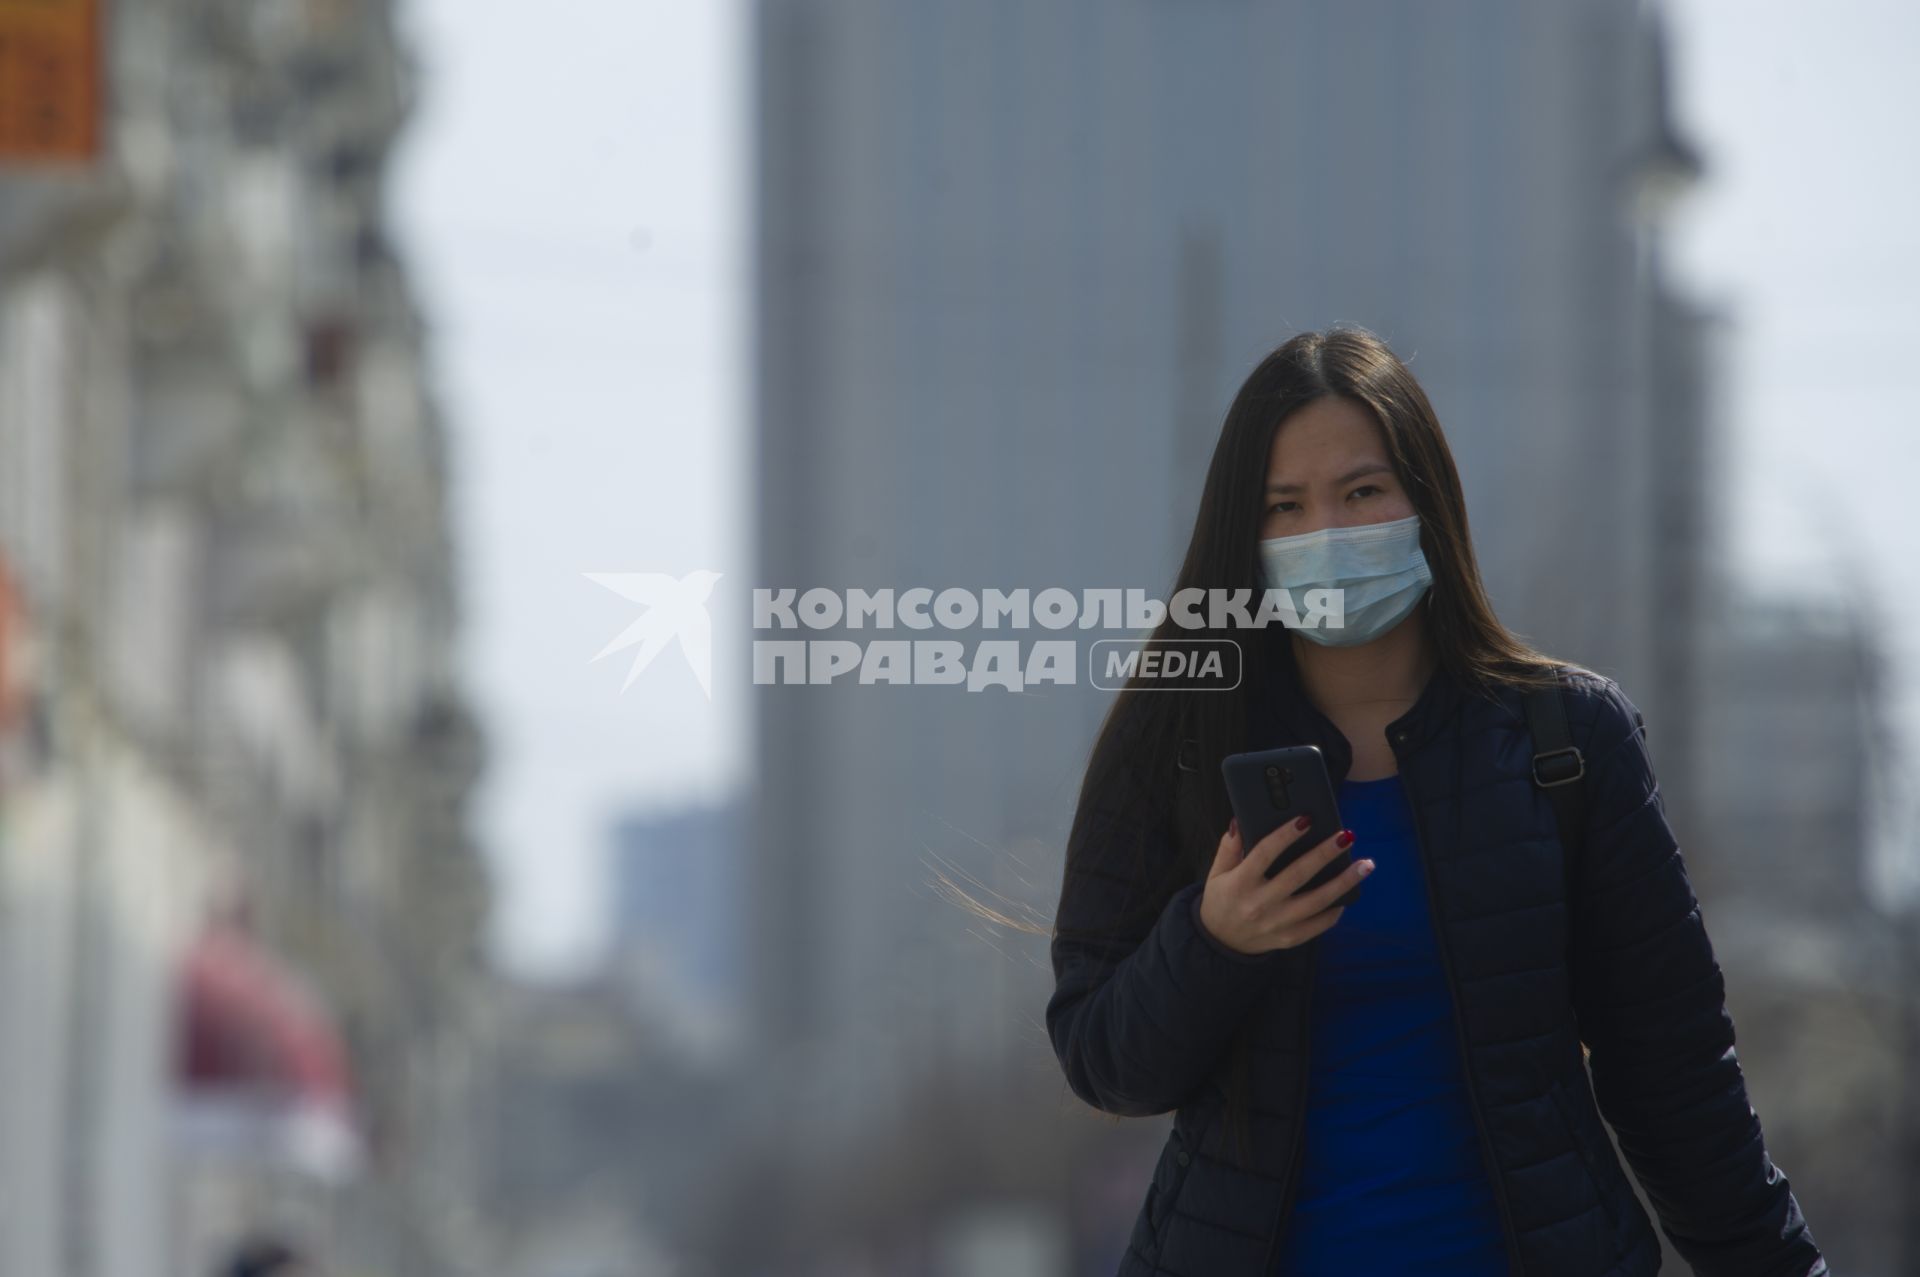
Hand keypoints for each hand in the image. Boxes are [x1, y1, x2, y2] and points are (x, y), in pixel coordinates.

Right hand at [1197, 815, 1372, 955]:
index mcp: (1240, 883)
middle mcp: (1260, 904)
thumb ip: (1229, 847)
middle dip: (1325, 854)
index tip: (1306, 819)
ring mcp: (1277, 923)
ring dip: (1344, 882)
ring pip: (1317, 901)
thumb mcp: (1217, 872)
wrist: (1220, 943)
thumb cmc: (1221, 901)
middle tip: (1346, 837)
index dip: (1286, 835)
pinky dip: (1335, 911)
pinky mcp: (1289, 938)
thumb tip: (1240, 822)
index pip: (1265, 853)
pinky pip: (1318, 925)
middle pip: (1298, 875)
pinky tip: (1349, 895)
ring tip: (1365, 865)